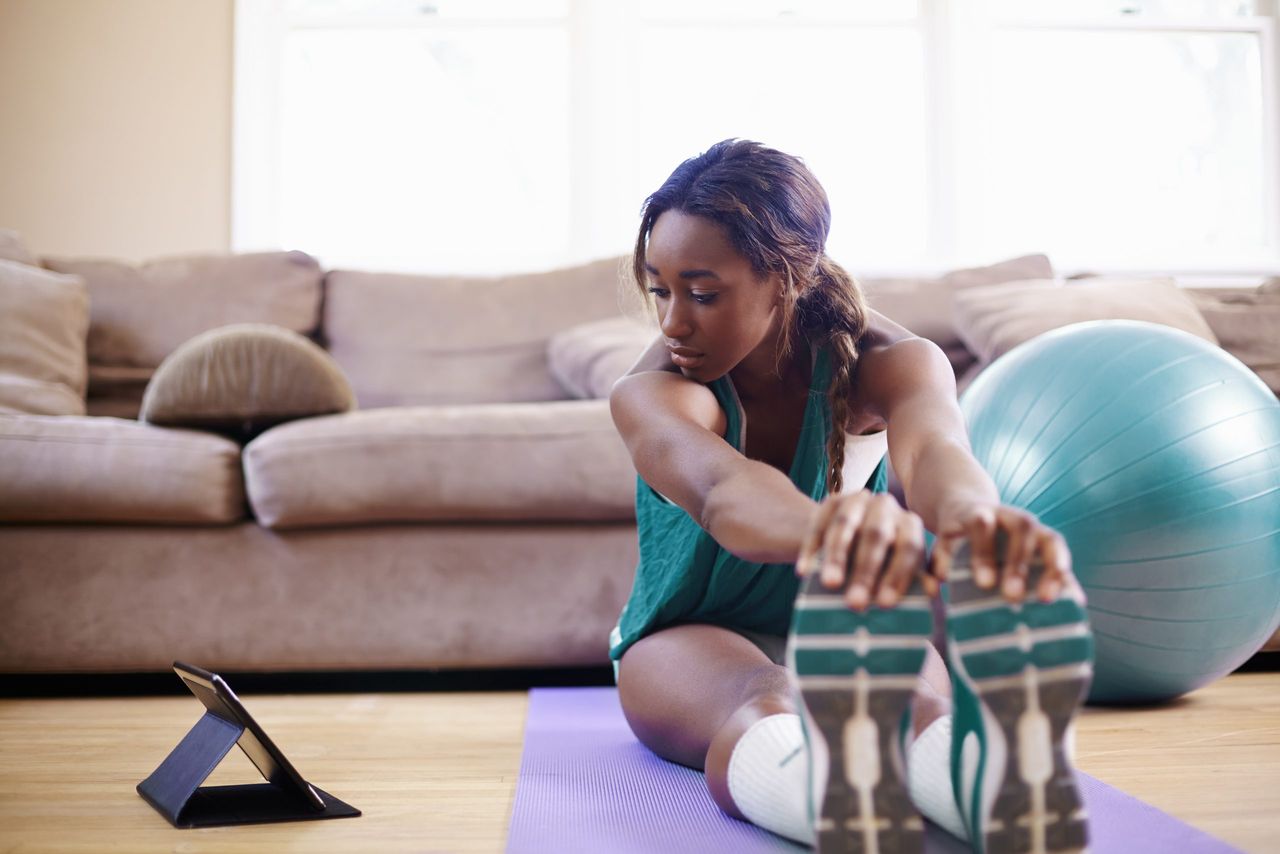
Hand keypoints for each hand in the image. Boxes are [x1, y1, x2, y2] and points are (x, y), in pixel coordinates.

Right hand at [795, 490, 927, 610]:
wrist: (852, 537)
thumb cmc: (881, 563)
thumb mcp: (898, 570)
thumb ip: (911, 583)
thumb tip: (927, 596)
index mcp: (909, 524)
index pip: (908, 547)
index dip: (897, 574)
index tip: (884, 603)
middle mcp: (886, 507)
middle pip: (875, 534)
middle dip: (865, 570)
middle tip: (855, 602)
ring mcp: (857, 501)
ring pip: (844, 525)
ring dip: (836, 557)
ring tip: (830, 584)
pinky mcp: (831, 502)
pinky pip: (818, 525)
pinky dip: (810, 549)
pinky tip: (804, 571)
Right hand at [926, 501, 1083, 603]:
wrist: (964, 512)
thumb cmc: (1002, 547)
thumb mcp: (1025, 559)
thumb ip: (1047, 577)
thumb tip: (1076, 603)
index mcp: (1034, 532)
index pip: (1052, 541)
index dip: (1055, 565)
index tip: (1048, 597)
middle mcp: (1009, 518)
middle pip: (1022, 529)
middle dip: (1018, 562)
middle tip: (1013, 595)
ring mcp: (979, 515)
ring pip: (983, 524)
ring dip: (984, 553)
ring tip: (984, 583)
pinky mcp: (950, 524)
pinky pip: (946, 539)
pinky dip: (944, 558)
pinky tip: (942, 580)